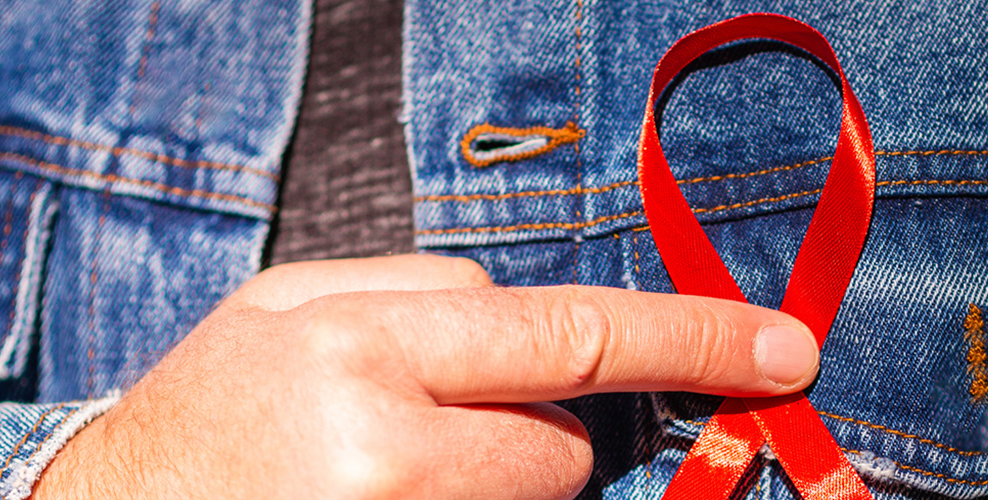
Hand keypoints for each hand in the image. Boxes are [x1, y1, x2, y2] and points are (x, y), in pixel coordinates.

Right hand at [35, 255, 817, 498]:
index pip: (570, 336)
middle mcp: (390, 453)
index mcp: (363, 348)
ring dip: (490, 486)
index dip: (692, 339)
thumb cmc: (205, 411)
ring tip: (382, 474)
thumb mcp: (287, 303)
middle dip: (528, 434)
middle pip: (561, 448)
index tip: (782, 351)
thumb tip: (536, 318)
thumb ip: (419, 289)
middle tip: (425, 431)